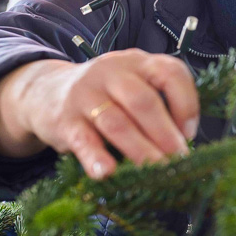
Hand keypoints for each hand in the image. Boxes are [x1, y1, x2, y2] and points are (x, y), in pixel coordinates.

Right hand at [0, 49, 199, 178]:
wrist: (46, 91)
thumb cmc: (106, 95)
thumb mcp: (133, 87)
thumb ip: (159, 106)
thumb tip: (184, 143)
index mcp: (138, 62)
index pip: (170, 73)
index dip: (186, 104)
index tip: (190, 134)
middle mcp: (112, 71)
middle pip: (143, 101)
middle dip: (165, 134)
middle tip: (178, 160)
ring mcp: (85, 94)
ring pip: (117, 122)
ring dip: (140, 150)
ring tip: (157, 171)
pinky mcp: (64, 119)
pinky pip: (83, 140)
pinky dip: (96, 158)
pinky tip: (108, 173)